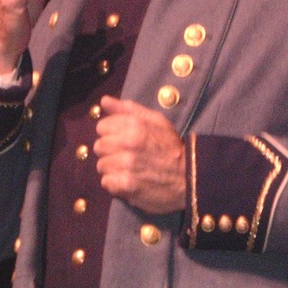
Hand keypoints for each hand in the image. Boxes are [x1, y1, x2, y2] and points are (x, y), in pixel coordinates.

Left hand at [93, 96, 185, 214]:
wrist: (188, 177)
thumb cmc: (171, 147)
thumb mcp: (156, 120)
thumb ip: (128, 109)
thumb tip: (104, 101)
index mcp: (134, 125)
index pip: (101, 127)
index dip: (111, 133)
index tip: (121, 138)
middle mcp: (127, 144)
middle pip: (99, 146)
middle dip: (110, 151)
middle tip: (125, 155)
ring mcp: (125, 166)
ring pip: (101, 165)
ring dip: (112, 168)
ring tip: (128, 168)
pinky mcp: (125, 186)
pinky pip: (106, 182)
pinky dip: (115, 183)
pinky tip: (127, 180)